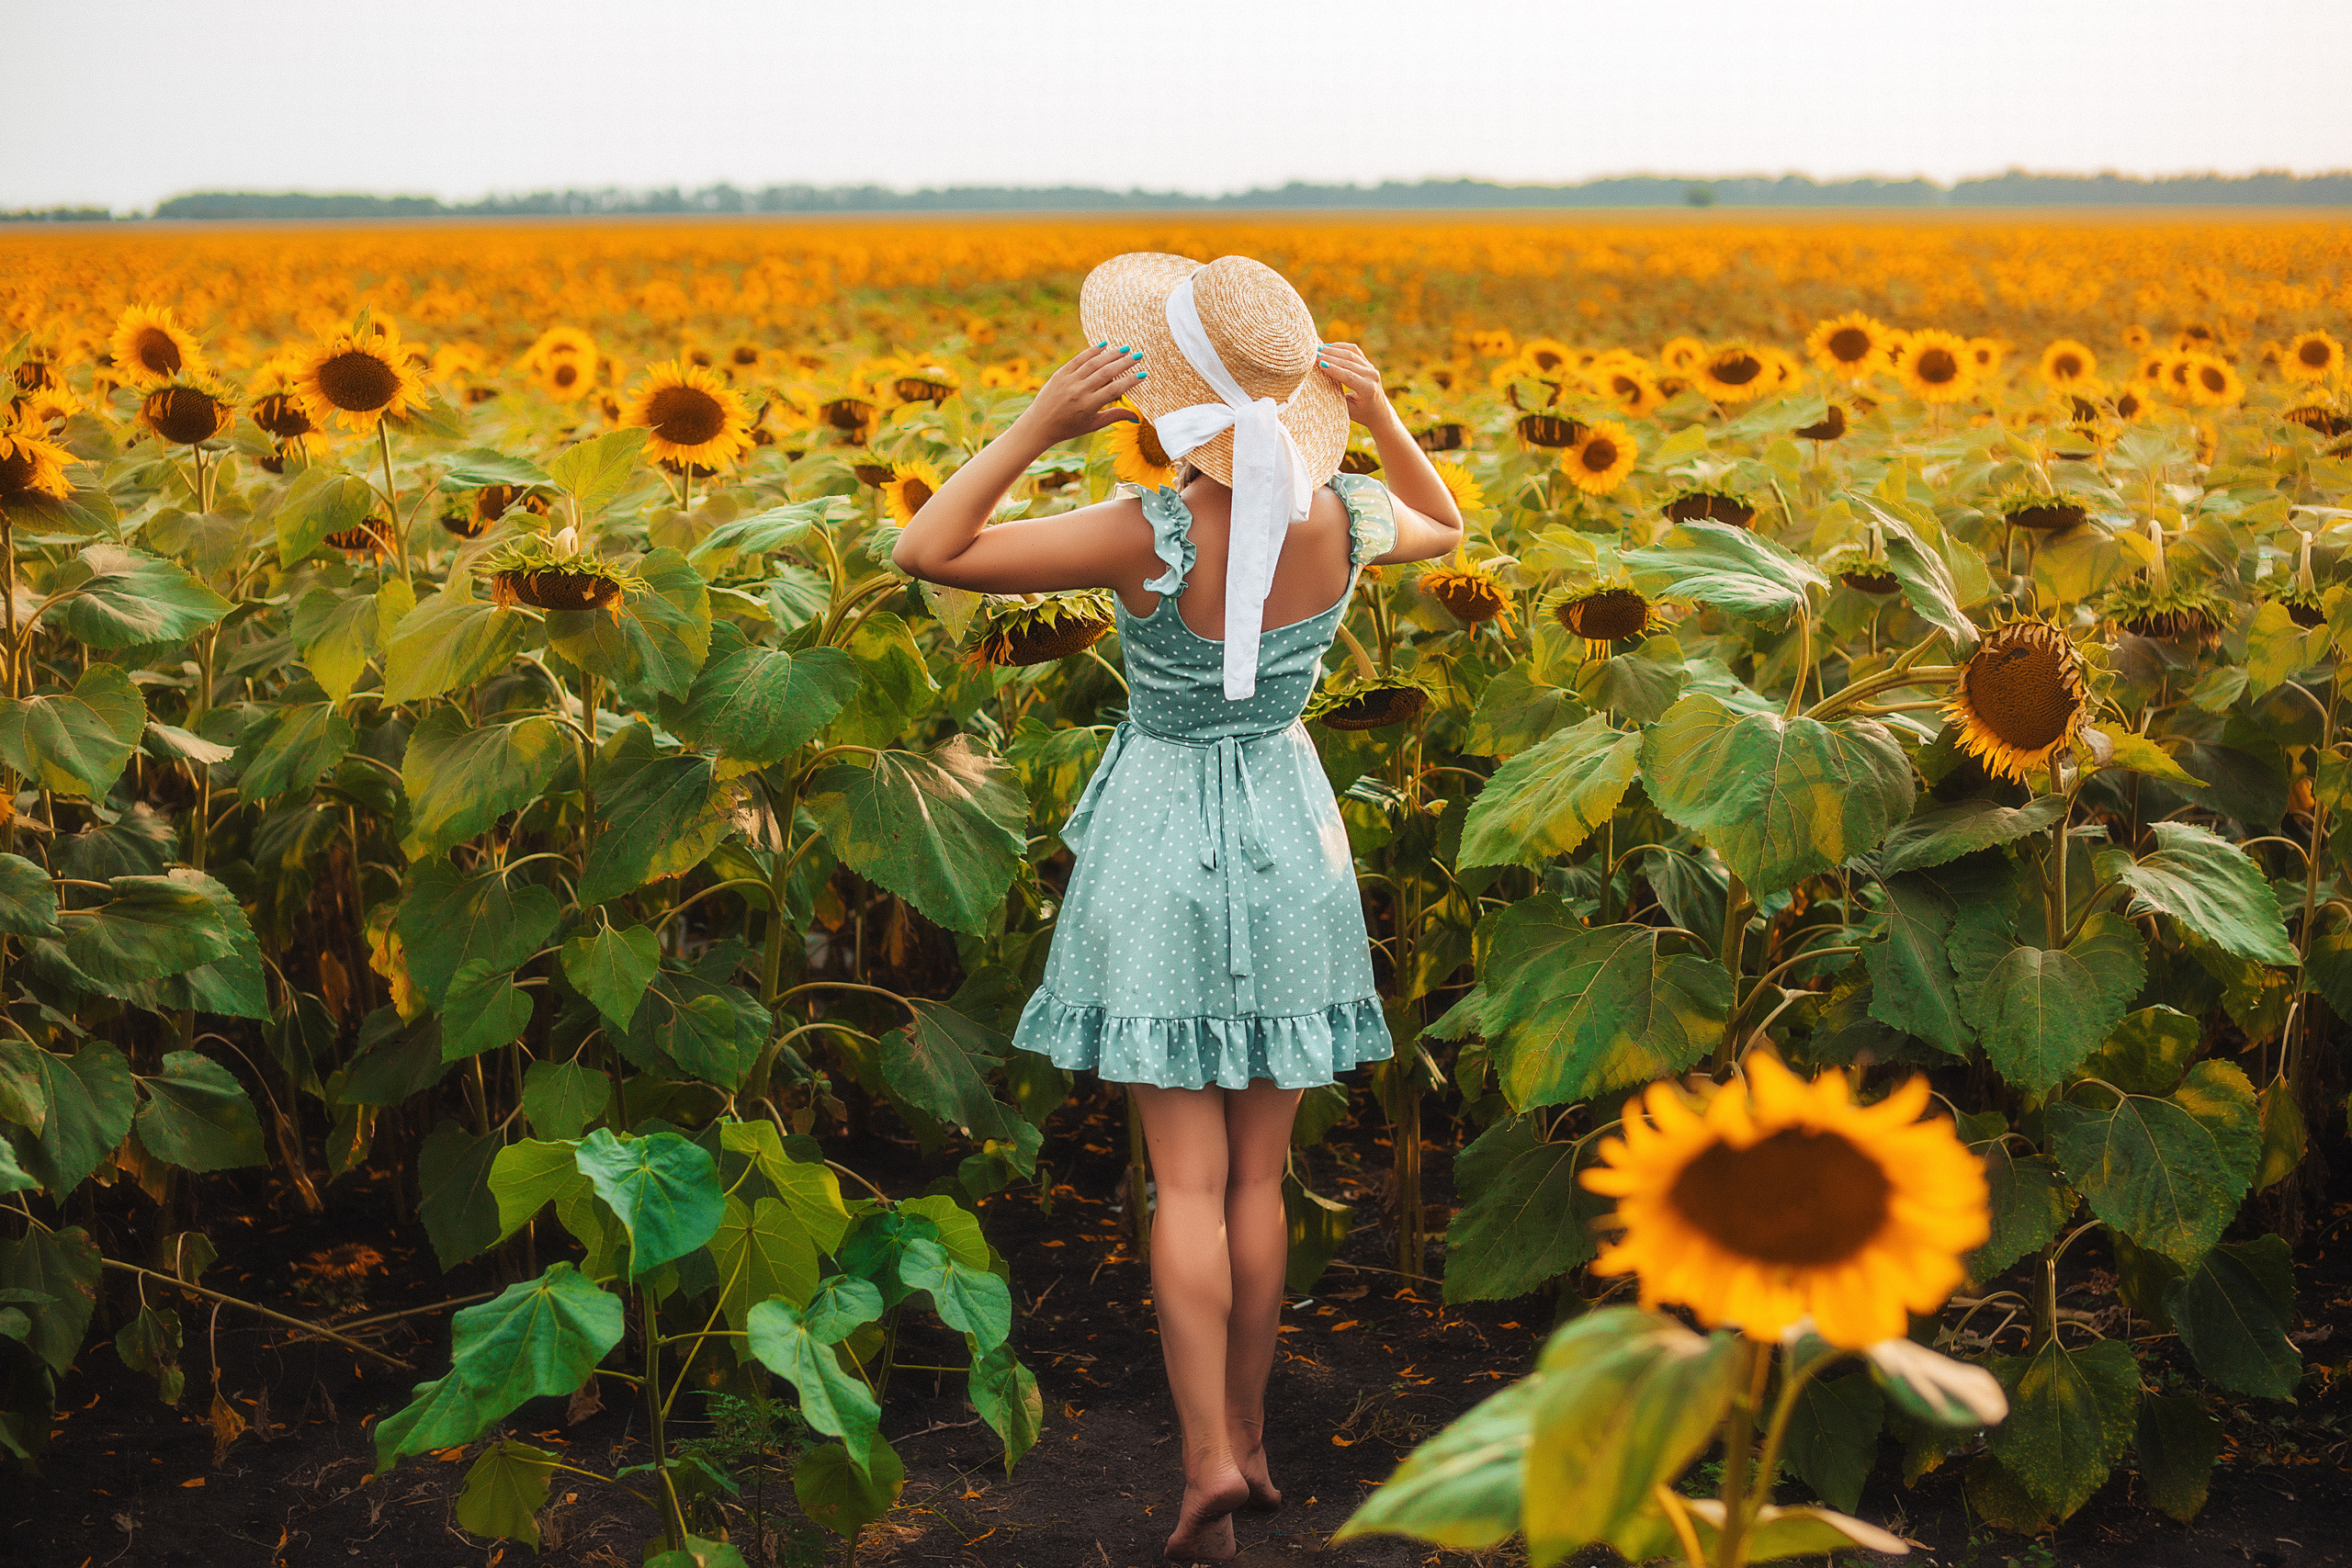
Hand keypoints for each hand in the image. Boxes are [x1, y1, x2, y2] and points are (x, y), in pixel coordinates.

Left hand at [1017, 343, 1146, 445]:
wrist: (1039, 425)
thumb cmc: (1068, 428)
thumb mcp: (1092, 425)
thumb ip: (1114, 417)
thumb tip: (1137, 417)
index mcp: (1089, 405)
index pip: (1115, 390)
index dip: (1130, 381)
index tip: (1143, 374)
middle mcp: (1079, 391)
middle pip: (1106, 372)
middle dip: (1124, 362)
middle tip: (1138, 355)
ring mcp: (1069, 380)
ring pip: (1094, 363)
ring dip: (1111, 354)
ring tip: (1125, 349)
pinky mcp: (1060, 374)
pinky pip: (1078, 359)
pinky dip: (1091, 351)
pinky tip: (1103, 345)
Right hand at [1315, 342, 1394, 428]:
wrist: (1379, 412)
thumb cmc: (1361, 413)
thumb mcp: (1348, 410)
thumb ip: (1336, 397)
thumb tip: (1319, 385)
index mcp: (1368, 389)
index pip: (1348, 376)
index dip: (1333, 369)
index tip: (1319, 363)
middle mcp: (1371, 376)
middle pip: (1348, 362)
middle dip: (1329, 357)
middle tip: (1313, 354)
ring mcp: (1371, 368)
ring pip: (1351, 354)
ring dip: (1333, 350)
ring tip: (1318, 349)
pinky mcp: (1368, 363)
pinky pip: (1355, 351)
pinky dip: (1342, 347)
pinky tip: (1329, 346)